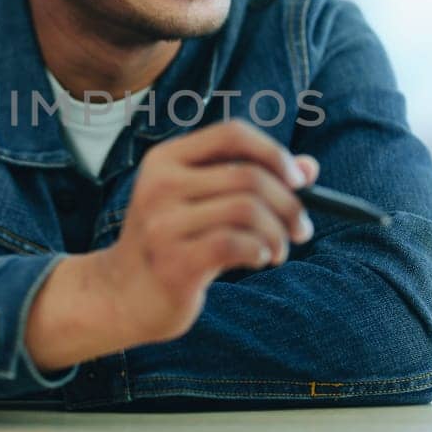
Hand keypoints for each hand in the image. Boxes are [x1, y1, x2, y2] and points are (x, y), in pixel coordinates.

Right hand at [27, 120, 318, 370]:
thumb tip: (310, 168)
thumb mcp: (202, 203)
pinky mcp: (173, 261)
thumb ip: (250, 180)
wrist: (121, 297)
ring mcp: (162, 224)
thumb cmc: (170, 244)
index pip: (231, 134)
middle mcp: (159, 185)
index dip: (273, 152)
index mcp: (164, 160)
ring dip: (277, 233)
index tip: (298, 179)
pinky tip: (258, 260)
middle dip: (289, 203)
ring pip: (247, 210)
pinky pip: (237, 244)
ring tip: (277, 250)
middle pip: (248, 176)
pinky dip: (260, 251)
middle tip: (301, 228)